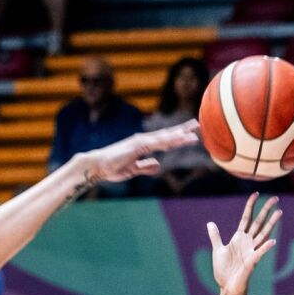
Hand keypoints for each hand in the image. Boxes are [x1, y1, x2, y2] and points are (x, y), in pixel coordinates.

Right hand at [79, 120, 200, 185]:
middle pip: (166, 134)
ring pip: (163, 137)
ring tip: (192, 132)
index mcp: (142, 145)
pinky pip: (155, 143)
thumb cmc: (112, 168)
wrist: (97, 166)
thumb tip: (158, 165)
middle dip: (182, 130)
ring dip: (178, 135)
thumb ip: (145, 167)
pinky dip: (167, 140)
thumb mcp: (133, 169)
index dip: (177, 136)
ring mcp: (140, 142)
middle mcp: (143, 140)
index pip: (163, 140)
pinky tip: (177, 139)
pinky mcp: (137, 146)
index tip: (189, 134)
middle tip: (196, 124)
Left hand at [206, 193, 279, 294]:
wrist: (227, 287)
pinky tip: (273, 241)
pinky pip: (260, 252)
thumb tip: (210, 223)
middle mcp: (248, 242)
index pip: (246, 218)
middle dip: (266, 210)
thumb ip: (216, 236)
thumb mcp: (218, 250)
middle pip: (259, 222)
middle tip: (275, 198)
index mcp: (239, 238)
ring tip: (280, 212)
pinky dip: (266, 247)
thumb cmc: (224, 271)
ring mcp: (251, 251)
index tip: (256, 194)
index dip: (250, 206)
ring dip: (272, 223)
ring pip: (264, 234)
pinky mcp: (252, 261)